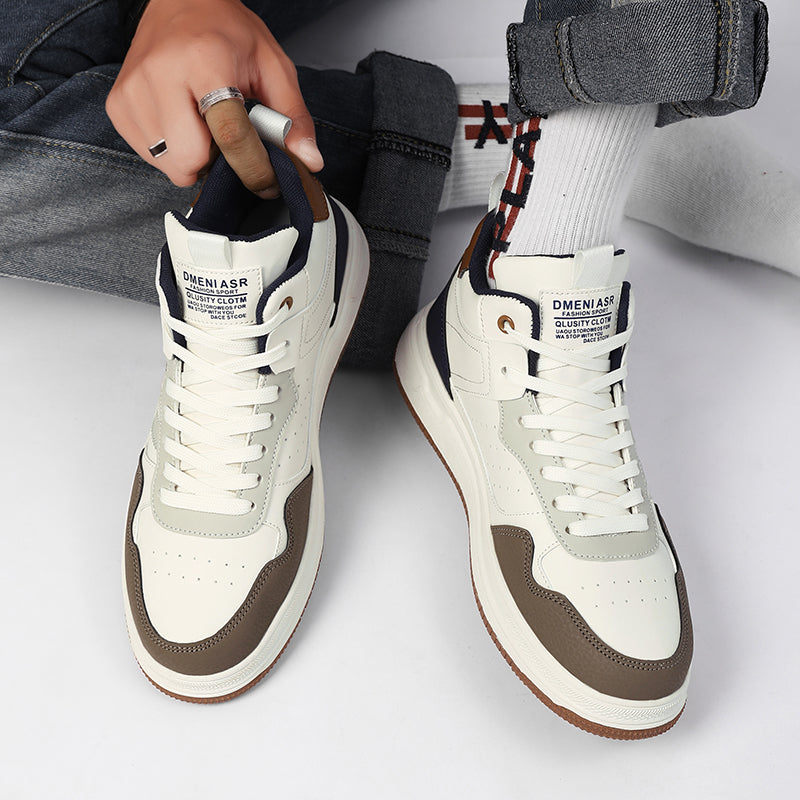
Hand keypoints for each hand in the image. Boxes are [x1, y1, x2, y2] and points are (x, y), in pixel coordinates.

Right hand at [106, 0, 322, 195]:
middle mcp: (160, 73)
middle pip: (192, 159)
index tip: (268, 181)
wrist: (179, 0)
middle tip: (226, 139)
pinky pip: (150, 157)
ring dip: (194, 158)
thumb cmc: (227, 33)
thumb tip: (308, 161)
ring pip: (170, 164)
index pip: (230, 135)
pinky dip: (171, 152)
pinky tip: (181, 123)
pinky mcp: (117, 105)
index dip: (253, 168)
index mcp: (204, 60)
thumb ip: (292, 115)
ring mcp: (132, 90)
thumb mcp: (272, 65)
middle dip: (216, 164)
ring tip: (203, 125)